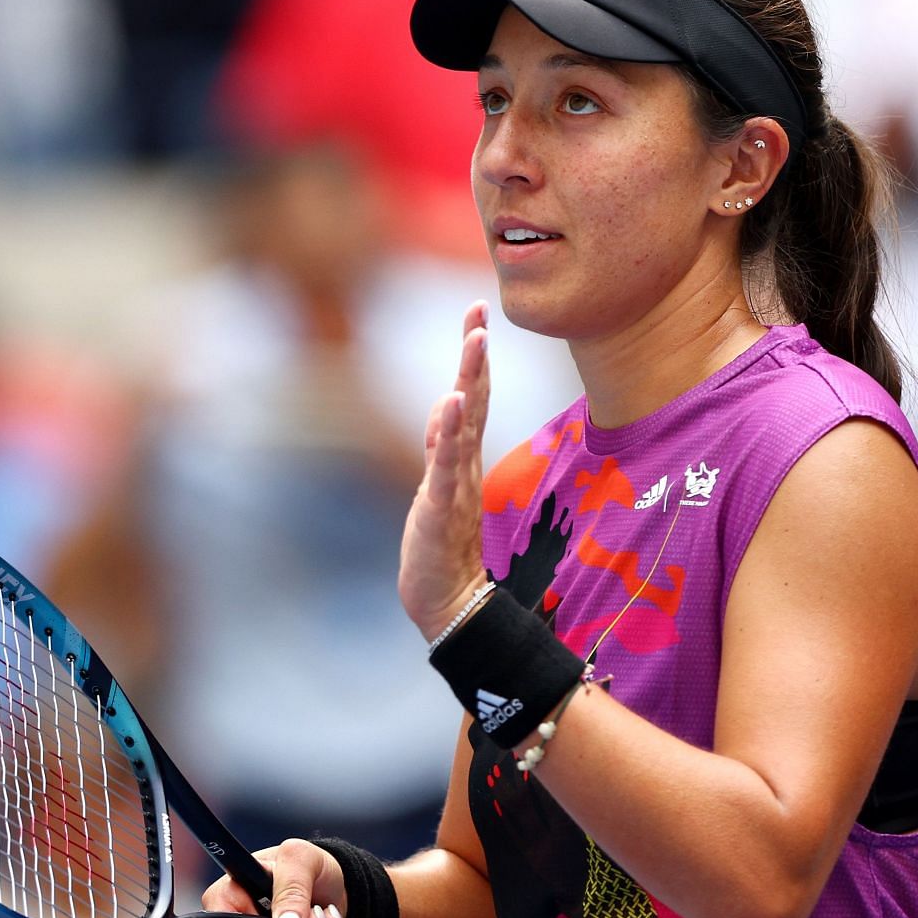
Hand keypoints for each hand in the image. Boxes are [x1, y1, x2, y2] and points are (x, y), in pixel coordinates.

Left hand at [400, 302, 492, 639]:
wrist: (450, 604)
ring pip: (464, 424)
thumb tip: (445, 408)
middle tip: (480, 313)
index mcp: (461, 458)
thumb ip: (443, 448)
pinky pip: (447, 465)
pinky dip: (447, 432)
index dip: (475, 357)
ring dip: (470, 379)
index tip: (477, 314)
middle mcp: (463, 465)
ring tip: (476, 340)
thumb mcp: (438, 486)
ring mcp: (455, 484)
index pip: (470, 398)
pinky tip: (449, 401)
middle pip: (473, 401)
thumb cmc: (444, 549)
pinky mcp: (442, 509)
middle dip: (476, 355)